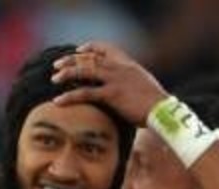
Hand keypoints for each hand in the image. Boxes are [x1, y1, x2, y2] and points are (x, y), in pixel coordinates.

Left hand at [50, 41, 167, 125]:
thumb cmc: (156, 103)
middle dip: (71, 60)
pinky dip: (70, 96)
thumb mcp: (144, 85)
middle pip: (90, 58)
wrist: (164, 110)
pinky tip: (58, 101)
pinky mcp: (113, 94)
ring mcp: (116, 79)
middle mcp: (120, 68)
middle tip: (57, 65)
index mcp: (128, 64)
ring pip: (85, 71)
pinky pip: (86, 93)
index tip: (79, 50)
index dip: (90, 48)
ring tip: (54, 78)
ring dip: (67, 73)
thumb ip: (131, 81)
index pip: (106, 48)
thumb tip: (125, 88)